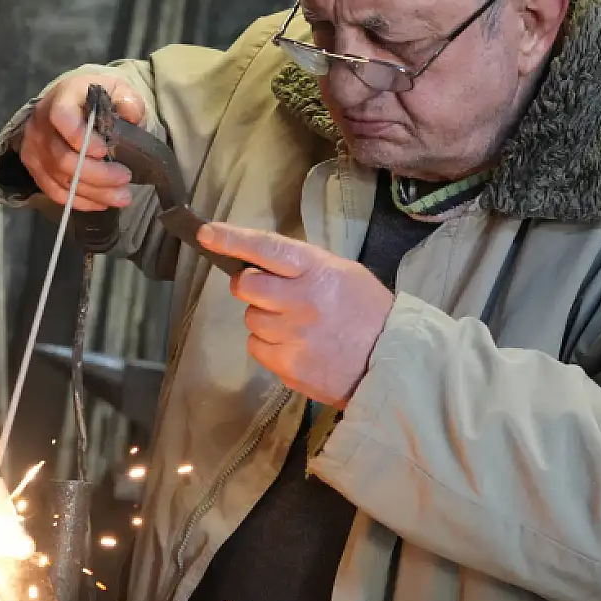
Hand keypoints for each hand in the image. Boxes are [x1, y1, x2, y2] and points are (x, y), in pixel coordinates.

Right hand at [19, 74, 146, 210]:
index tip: (104, 151)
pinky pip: (55, 192)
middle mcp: (40, 123)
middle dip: (98, 174)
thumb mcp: (118, 89)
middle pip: (63, 158)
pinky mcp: (35, 167)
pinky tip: (103, 202)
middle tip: (125, 179)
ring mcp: (34, 148)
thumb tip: (132, 114)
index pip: (61, 117)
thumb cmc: (98, 98)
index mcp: (61, 98)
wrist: (73, 103)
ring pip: (61, 179)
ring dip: (94, 192)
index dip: (80, 137)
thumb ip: (128, 99)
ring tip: (122, 196)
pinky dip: (81, 201)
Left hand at [197, 223, 394, 407]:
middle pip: (246, 288)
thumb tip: (259, 265)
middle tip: (273, 295)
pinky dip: (270, 347)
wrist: (394, 363)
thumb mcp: (344, 274)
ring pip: (251, 320)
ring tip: (298, 327)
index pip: (266, 248)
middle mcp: (302, 300)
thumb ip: (303, 267)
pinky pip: (257, 349)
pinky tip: (297, 347)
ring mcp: (294, 336)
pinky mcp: (289, 366)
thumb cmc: (368, 313)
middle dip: (251, 288)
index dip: (232, 240)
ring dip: (265, 320)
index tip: (206, 233)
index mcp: (318, 271)